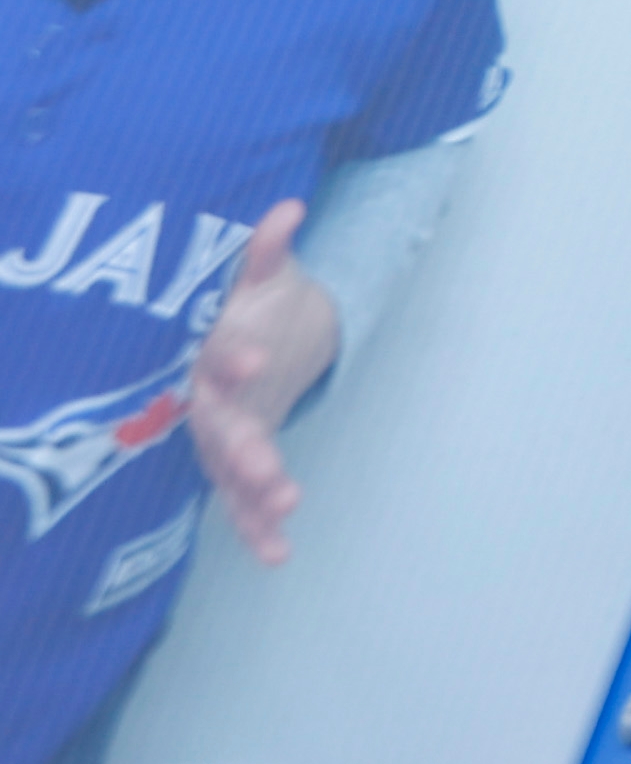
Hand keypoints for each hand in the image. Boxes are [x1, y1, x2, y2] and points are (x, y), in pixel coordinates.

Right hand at [183, 202, 335, 566]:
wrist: (244, 343)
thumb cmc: (249, 310)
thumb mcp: (261, 280)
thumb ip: (268, 253)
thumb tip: (289, 208)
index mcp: (215, 353)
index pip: (219, 353)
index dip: (235, 355)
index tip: (257, 356)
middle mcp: (209, 402)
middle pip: (219, 427)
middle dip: (242, 449)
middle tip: (269, 470)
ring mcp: (219, 437)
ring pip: (229, 472)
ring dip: (253, 496)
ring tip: (285, 511)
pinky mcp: (233, 465)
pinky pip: (240, 501)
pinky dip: (256, 527)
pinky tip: (278, 555)